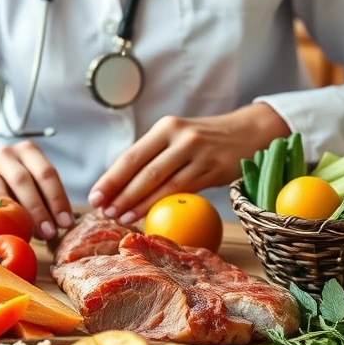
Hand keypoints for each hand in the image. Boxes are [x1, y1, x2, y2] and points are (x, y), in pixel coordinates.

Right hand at [0, 142, 73, 239]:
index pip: (46, 173)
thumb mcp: (31, 179)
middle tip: (49, 233)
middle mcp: (5, 154)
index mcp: (27, 151)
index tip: (66, 223)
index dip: (57, 199)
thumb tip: (62, 226)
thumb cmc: (13, 182)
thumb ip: (44, 196)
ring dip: (13, 214)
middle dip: (39, 209)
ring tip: (26, 235)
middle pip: (23, 181)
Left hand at [89, 103, 290, 223]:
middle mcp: (180, 137)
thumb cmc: (206, 140)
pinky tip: (146, 216)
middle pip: (142, 170)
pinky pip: (181, 191)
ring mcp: (197, 153)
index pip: (131, 155)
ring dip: (136, 202)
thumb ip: (154, 156)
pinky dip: (160, 205)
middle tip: (102, 211)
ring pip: (160, 182)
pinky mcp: (212, 169)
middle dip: (119, 193)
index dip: (111, 178)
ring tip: (118, 217)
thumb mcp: (178, 138)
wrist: (249, 133)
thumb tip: (120, 185)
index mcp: (165, 127)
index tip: (94, 195)